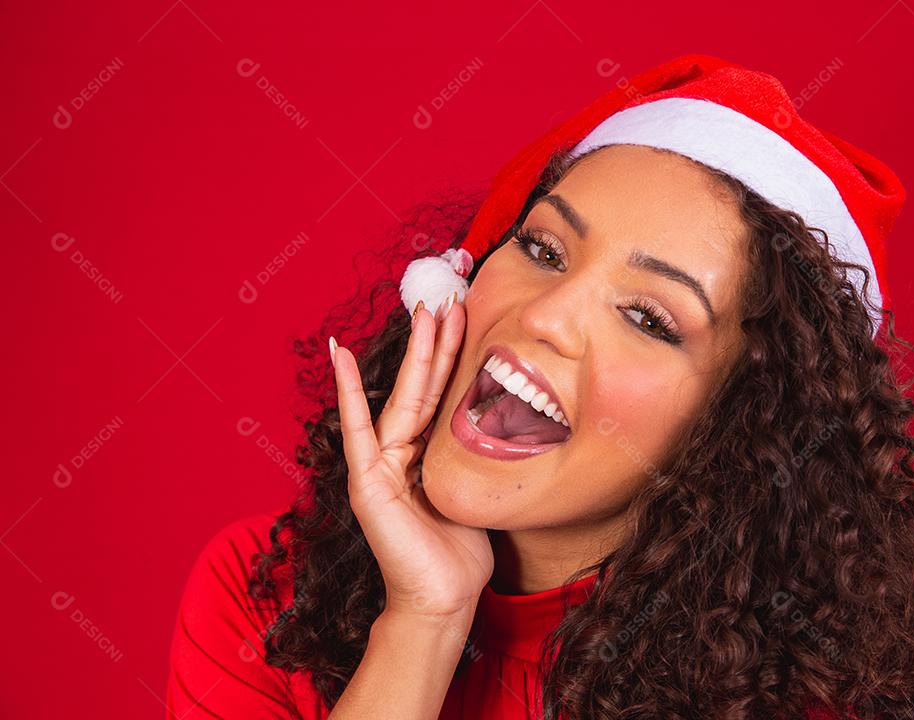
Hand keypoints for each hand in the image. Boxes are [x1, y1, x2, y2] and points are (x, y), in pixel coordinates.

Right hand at [330, 296, 492, 620]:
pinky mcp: (367, 481)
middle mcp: (401, 452)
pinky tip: (339, 355)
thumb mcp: (476, 489)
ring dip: (415, 353)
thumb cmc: (462, 552)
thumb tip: (512, 416)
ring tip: (423, 310)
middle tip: (447, 296)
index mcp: (428, 453)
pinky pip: (358, 429)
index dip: (452, 354)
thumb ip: (476, 453)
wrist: (443, 598)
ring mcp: (381, 464)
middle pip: (423, 386)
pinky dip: (348, 391)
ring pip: (402, 396)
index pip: (442, 393)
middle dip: (436, 341)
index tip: (465, 313)